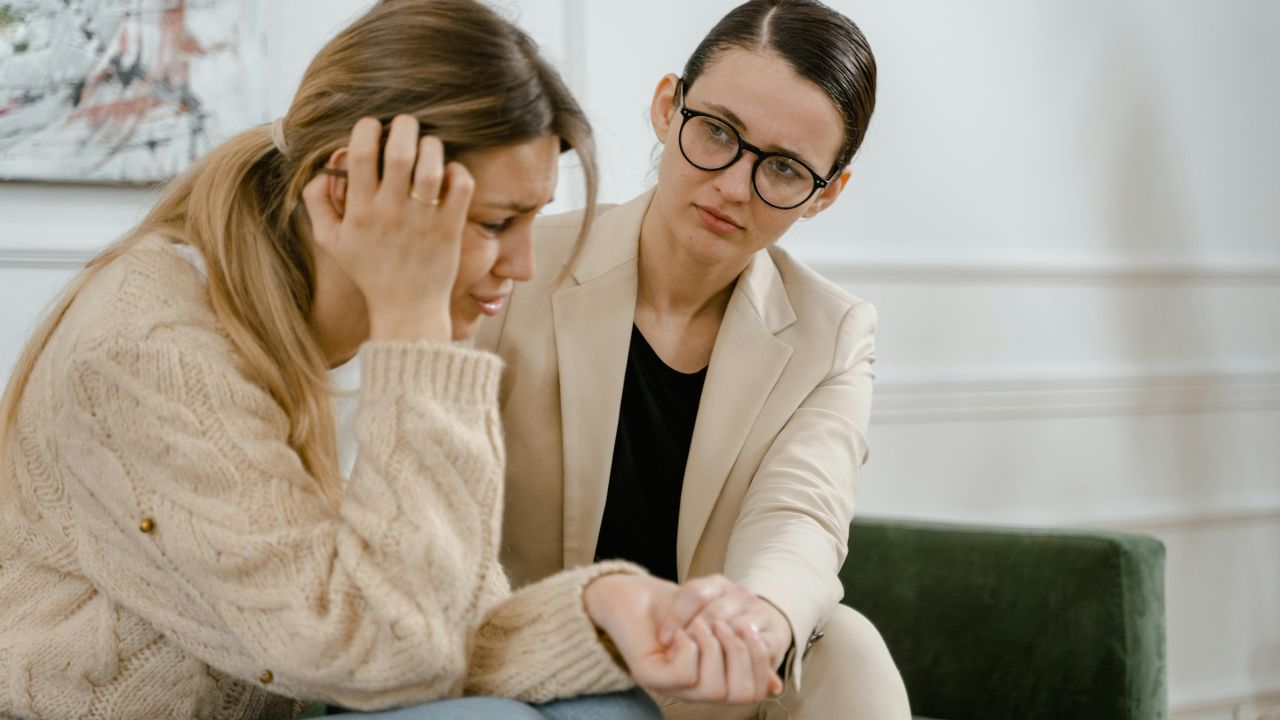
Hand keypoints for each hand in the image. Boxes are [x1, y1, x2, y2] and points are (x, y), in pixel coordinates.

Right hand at [301, 115, 473, 341]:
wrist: (406, 309)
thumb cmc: (369, 271)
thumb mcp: (331, 241)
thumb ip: (317, 203)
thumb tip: (322, 169)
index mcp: (360, 211)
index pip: (360, 155)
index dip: (366, 129)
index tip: (372, 127)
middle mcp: (391, 213)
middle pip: (400, 153)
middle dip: (404, 127)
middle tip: (406, 125)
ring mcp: (423, 220)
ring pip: (432, 167)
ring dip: (432, 147)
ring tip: (428, 147)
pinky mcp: (450, 228)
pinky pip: (460, 187)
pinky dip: (457, 172)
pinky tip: (448, 174)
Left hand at [584, 573, 780, 703]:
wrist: (630, 593)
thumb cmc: (676, 603)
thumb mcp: (720, 617)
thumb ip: (745, 647)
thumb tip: (776, 686)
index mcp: (714, 679)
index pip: (755, 692)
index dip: (761, 661)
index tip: (749, 626)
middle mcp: (695, 690)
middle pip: (742, 694)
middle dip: (740, 651)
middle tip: (722, 623)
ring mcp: (673, 687)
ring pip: (715, 689)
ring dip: (714, 647)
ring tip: (700, 624)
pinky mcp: (651, 677)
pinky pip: (685, 675)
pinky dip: (689, 647)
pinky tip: (679, 633)